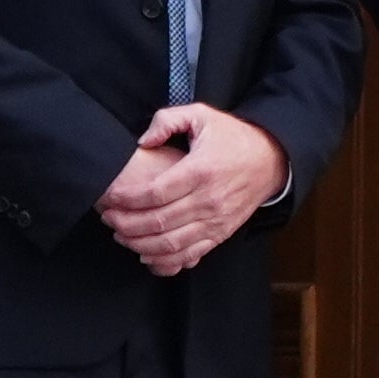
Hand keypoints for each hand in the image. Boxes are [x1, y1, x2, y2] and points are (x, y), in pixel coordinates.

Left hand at [97, 105, 287, 276]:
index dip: (127, 200)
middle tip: (108, 219)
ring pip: (172, 244)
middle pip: (159, 222)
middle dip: (127, 224)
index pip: (156, 193)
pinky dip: (165, 262)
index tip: (110, 199)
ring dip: (141, 245)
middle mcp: (209, 200)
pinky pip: (190, 256)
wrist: (271, 160)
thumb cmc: (232, 137)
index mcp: (201, 170)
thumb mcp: (201, 115)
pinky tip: (146, 255)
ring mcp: (216, 221)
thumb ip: (167, 121)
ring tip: (121, 236)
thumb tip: (143, 141)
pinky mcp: (220, 234)